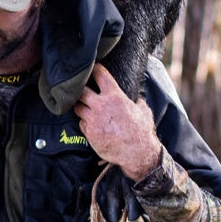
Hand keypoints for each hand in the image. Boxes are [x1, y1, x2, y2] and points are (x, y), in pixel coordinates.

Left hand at [74, 64, 161, 181]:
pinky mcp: (89, 132)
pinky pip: (81, 123)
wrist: (137, 152)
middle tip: (81, 90)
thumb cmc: (142, 131)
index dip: (94, 70)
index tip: (93, 69)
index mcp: (115, 97)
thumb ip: (136, 101)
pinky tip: (90, 124)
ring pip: (77, 107)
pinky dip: (84, 122)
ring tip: (85, 108)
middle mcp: (101, 106)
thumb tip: (136, 99)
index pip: (99, 75)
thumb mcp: (143, 110)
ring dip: (80, 106)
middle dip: (79, 90)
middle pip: (80, 91)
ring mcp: (93, 120)